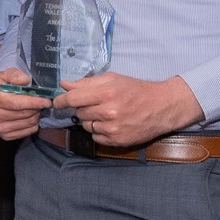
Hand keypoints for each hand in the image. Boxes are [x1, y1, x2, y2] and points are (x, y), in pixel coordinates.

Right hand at [0, 68, 49, 140]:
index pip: (15, 103)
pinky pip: (27, 132)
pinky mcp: (4, 136)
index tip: (47, 101)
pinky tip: (30, 117)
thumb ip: (15, 75)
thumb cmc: (2, 86)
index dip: (33, 102)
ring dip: (36, 115)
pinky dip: (33, 124)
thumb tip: (25, 81)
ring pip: (27, 123)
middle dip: (37, 108)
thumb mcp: (6, 75)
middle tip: (41, 102)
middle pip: (23, 114)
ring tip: (34, 108)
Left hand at [56, 73, 201, 148]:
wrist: (162, 107)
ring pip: (86, 126)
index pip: (72, 98)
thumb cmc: (136, 90)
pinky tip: (112, 123)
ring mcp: (113, 128)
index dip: (61, 100)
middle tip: (96, 104)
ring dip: (91, 120)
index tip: (57, 102)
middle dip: (82, 108)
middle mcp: (109, 111)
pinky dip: (99, 131)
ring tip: (107, 113)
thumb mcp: (113, 79)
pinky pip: (95, 137)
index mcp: (107, 93)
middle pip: (79, 112)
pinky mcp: (117, 140)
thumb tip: (64, 84)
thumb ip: (87, 82)